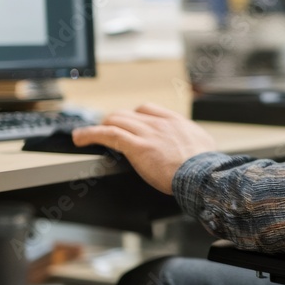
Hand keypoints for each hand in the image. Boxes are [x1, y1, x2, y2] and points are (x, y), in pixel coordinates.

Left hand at [72, 104, 216, 193]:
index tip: (129, 123)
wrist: (202, 175)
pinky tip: (80, 138)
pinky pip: (108, 134)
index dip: (134, 117)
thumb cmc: (204, 168)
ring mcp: (147, 133)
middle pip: (128, 113)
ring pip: (115, 120)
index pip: (147, 110)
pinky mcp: (136, 146)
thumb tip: (196, 148)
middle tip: (106, 132)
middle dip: (114, 122)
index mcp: (175, 122)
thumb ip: (193, 142)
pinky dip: (90, 134)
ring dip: (99, 126)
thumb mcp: (204, 146)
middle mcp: (159, 123)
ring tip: (86, 135)